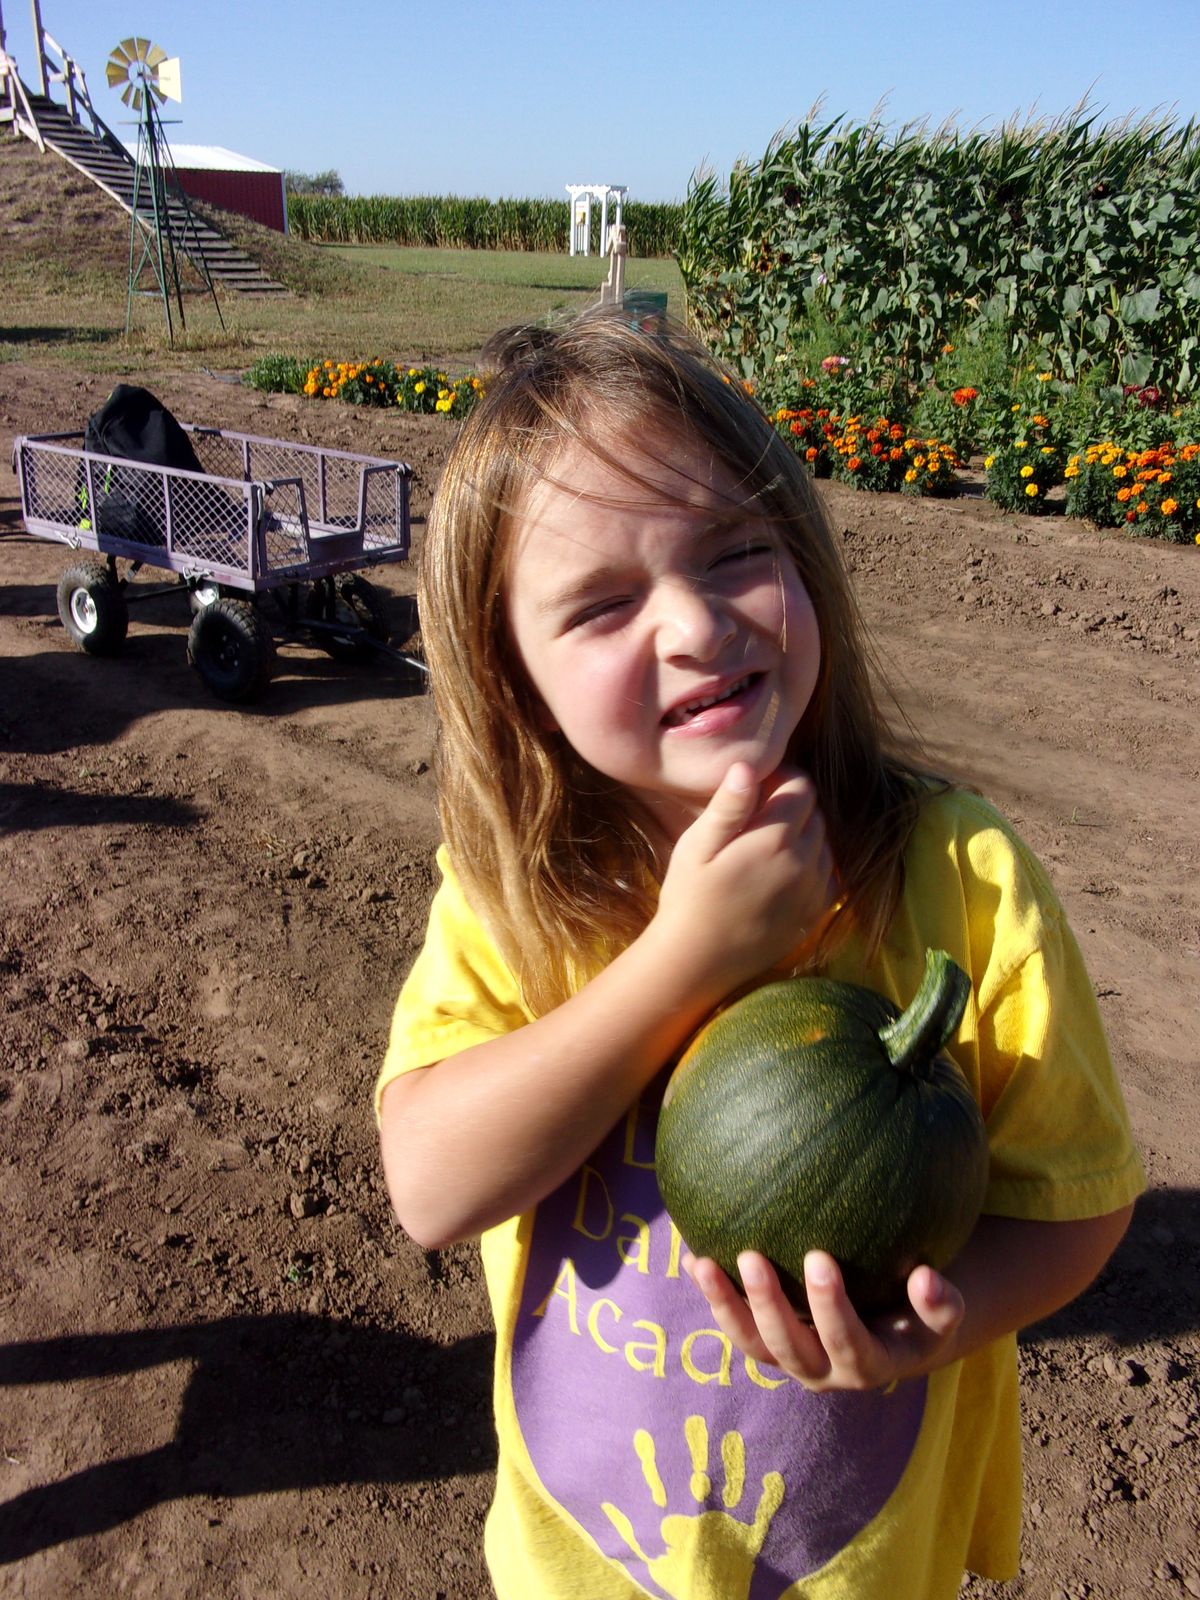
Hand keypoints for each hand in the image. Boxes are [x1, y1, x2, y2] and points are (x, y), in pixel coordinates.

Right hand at [654, 762, 836, 1000]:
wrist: (698, 962)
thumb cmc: (689, 898)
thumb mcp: (697, 847)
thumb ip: (728, 806)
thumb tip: (747, 766)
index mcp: (775, 838)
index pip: (801, 786)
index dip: (781, 777)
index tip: (757, 785)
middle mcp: (805, 860)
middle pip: (814, 812)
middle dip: (791, 804)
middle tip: (756, 814)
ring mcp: (814, 889)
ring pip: (824, 841)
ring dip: (803, 833)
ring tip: (767, 843)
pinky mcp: (815, 912)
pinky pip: (829, 874)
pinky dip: (813, 863)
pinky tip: (783, 871)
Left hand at [683, 1249, 964, 1391]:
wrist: (890, 1337)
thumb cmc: (916, 1314)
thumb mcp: (939, 1317)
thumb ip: (940, 1303)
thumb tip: (927, 1278)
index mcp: (867, 1365)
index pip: (847, 1343)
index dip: (830, 1308)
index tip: (819, 1257)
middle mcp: (823, 1372)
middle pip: (789, 1348)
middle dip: (768, 1305)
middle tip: (752, 1256)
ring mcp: (790, 1360)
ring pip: (752, 1345)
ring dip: (725, 1307)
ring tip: (703, 1264)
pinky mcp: (766, 1345)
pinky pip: (736, 1326)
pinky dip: (713, 1298)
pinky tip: (692, 1259)